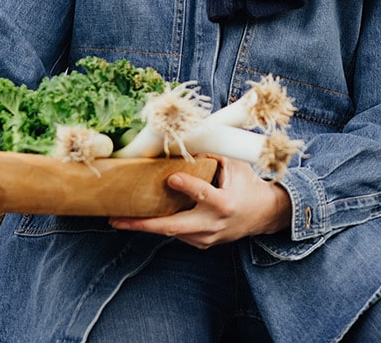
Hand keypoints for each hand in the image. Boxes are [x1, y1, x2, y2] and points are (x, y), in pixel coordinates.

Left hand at [109, 156, 291, 248]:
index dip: (188, 187)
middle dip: (143, 224)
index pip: (204, 194)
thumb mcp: (235, 164)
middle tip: (117, 219)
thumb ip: (213, 152)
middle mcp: (214, 224)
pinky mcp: (202, 243)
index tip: (171, 177)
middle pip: (174, 227)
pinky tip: (143, 218)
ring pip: (171, 233)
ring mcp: (207, 237)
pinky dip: (161, 225)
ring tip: (120, 217)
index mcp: (225, 202)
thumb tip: (189, 137)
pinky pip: (177, 234)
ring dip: (145, 225)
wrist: (263, 214)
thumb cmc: (246, 183)